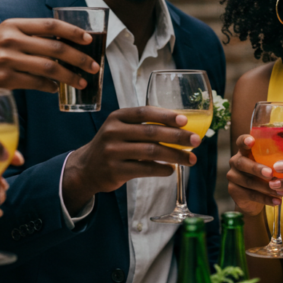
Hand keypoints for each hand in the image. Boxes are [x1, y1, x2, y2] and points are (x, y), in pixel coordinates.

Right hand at [0, 18, 99, 93]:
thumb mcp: (2, 39)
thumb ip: (27, 38)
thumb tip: (63, 45)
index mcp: (12, 24)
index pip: (50, 24)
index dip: (73, 31)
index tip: (89, 40)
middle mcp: (10, 38)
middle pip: (55, 47)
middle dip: (80, 58)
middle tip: (94, 67)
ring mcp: (6, 58)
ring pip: (50, 67)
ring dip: (70, 76)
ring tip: (82, 83)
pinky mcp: (5, 78)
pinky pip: (37, 82)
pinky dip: (51, 86)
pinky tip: (57, 89)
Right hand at [61, 107, 200, 211]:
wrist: (86, 168)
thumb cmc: (113, 145)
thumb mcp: (121, 129)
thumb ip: (143, 125)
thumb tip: (181, 127)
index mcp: (117, 117)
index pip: (145, 112)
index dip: (166, 115)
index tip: (185, 120)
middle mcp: (113, 132)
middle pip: (151, 133)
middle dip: (177, 137)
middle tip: (196, 140)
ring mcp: (113, 152)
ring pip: (151, 152)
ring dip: (175, 156)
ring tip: (191, 159)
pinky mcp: (115, 170)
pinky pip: (144, 169)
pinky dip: (161, 170)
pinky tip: (172, 170)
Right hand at [226, 134, 282, 215]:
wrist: (254, 198)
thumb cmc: (266, 176)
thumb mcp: (270, 165)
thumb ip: (277, 159)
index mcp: (244, 151)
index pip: (241, 142)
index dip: (245, 140)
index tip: (252, 141)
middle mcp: (236, 162)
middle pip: (242, 163)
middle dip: (257, 168)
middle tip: (271, 174)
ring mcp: (233, 176)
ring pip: (248, 182)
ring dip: (267, 188)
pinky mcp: (233, 190)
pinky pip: (250, 195)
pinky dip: (265, 199)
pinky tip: (277, 201)